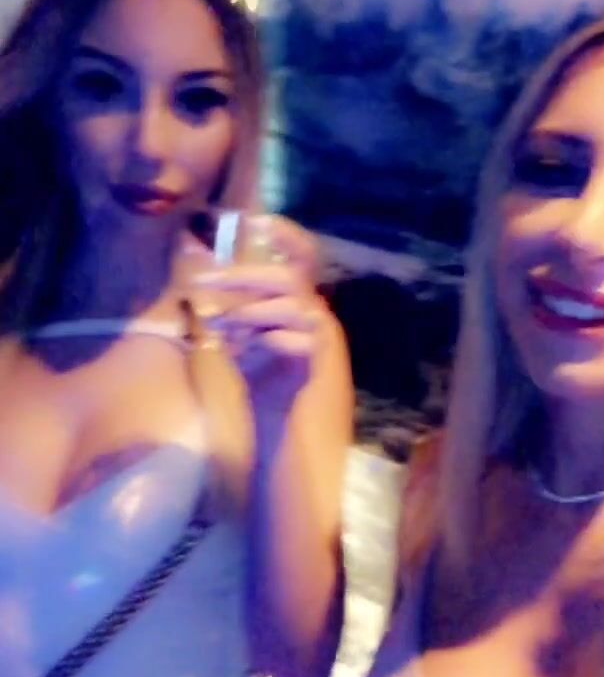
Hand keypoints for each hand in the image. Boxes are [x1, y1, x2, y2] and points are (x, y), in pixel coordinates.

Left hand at [177, 224, 325, 418]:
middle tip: (204, 280)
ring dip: (251, 307)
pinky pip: (299, 338)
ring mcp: (326, 345)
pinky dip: (267, 338)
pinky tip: (241, 351)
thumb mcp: (251, 356)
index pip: (302, 260)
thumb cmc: (276, 408)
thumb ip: (239, 327)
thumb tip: (208, 302)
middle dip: (244, 275)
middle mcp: (321, 322)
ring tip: (219, 323)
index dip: (284, 234)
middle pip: (291, 276)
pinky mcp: (324, 369)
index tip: (252, 219)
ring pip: (295, 302)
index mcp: (305, 314)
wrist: (300, 457)